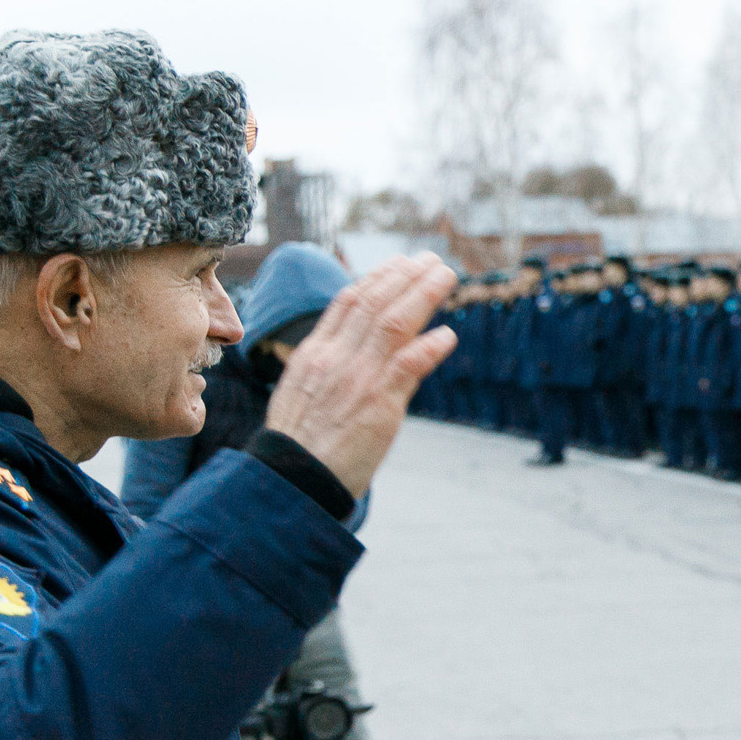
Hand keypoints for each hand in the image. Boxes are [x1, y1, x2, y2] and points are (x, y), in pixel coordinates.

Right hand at [263, 255, 458, 498]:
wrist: (291, 481)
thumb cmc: (299, 443)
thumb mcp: (300, 392)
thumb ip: (325, 365)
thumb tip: (348, 349)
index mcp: (315, 353)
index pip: (348, 302)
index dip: (377, 278)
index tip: (399, 263)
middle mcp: (336, 359)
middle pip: (375, 303)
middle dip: (406, 276)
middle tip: (432, 259)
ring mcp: (357, 379)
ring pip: (393, 324)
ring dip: (423, 295)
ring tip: (446, 276)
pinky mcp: (378, 405)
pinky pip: (408, 367)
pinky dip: (430, 347)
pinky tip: (448, 335)